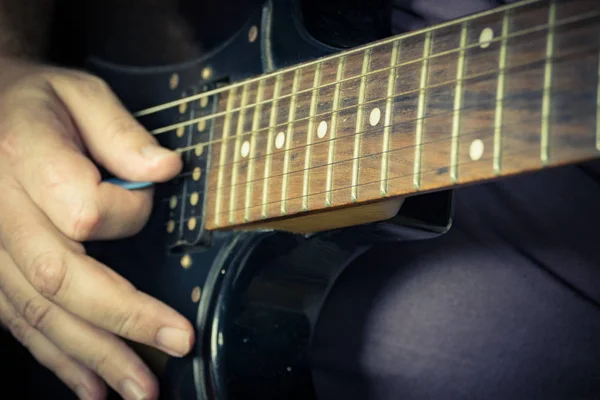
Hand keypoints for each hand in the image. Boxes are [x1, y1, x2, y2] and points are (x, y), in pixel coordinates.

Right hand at [0, 57, 193, 399]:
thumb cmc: (36, 102)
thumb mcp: (80, 93)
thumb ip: (121, 132)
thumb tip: (166, 170)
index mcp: (24, 158)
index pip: (83, 209)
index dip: (128, 215)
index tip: (151, 201)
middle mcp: (2, 213)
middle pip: (60, 279)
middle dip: (123, 321)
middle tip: (176, 345)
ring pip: (39, 313)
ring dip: (93, 356)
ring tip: (138, 389)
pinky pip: (20, 322)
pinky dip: (57, 358)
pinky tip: (89, 385)